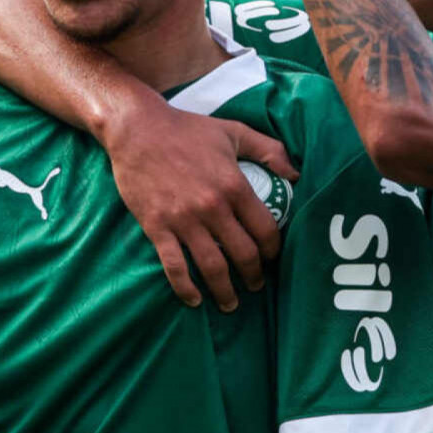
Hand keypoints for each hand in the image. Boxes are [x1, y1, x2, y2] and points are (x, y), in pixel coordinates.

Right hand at [102, 96, 298, 310]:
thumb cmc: (186, 129)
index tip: (272, 259)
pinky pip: (174, 266)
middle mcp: (213, 207)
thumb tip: (296, 174)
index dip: (273, 251)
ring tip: (230, 303)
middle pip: (243, 255)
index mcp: (234, 185)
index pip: (265, 230)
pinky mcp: (157, 227)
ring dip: (225, 292)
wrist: (137, 130)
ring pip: (212, 267)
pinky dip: (185, 288)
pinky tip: (193, 300)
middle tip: (256, 285)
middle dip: (254, 276)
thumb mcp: (233, 132)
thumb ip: (268, 150)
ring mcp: (184, 220)